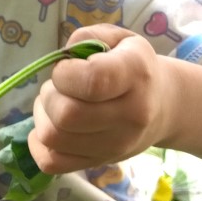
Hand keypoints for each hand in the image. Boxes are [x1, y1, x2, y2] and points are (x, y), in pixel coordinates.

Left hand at [28, 24, 167, 172]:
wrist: (163, 106)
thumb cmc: (132, 66)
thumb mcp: (118, 38)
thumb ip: (87, 37)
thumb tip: (62, 58)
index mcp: (136, 75)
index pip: (91, 82)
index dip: (65, 73)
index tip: (68, 68)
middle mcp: (130, 116)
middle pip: (66, 115)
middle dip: (50, 94)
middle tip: (60, 87)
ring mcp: (115, 146)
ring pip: (53, 138)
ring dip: (43, 116)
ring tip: (57, 103)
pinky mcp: (98, 163)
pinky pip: (52, 163)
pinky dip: (38, 144)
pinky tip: (50, 126)